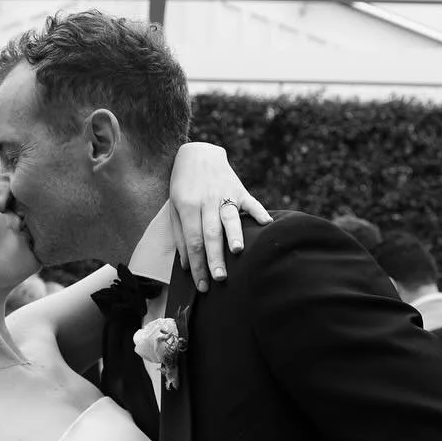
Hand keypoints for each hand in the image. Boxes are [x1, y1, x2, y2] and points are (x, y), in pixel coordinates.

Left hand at [167, 142, 270, 292]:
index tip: (202, 286)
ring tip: (238, 251)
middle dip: (215, 256)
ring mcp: (224, 194)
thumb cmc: (184, 187)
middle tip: (220, 278)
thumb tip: (187, 265)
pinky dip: (259, 212)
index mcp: (187, 207)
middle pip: (211, 233)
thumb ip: (181, 236)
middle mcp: (206, 201)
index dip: (197, 265)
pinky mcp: (239, 189)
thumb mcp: (174, 209)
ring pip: (229, 217)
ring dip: (234, 233)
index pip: (193, 242)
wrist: (198, 154)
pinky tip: (266, 224)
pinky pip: (250, 201)